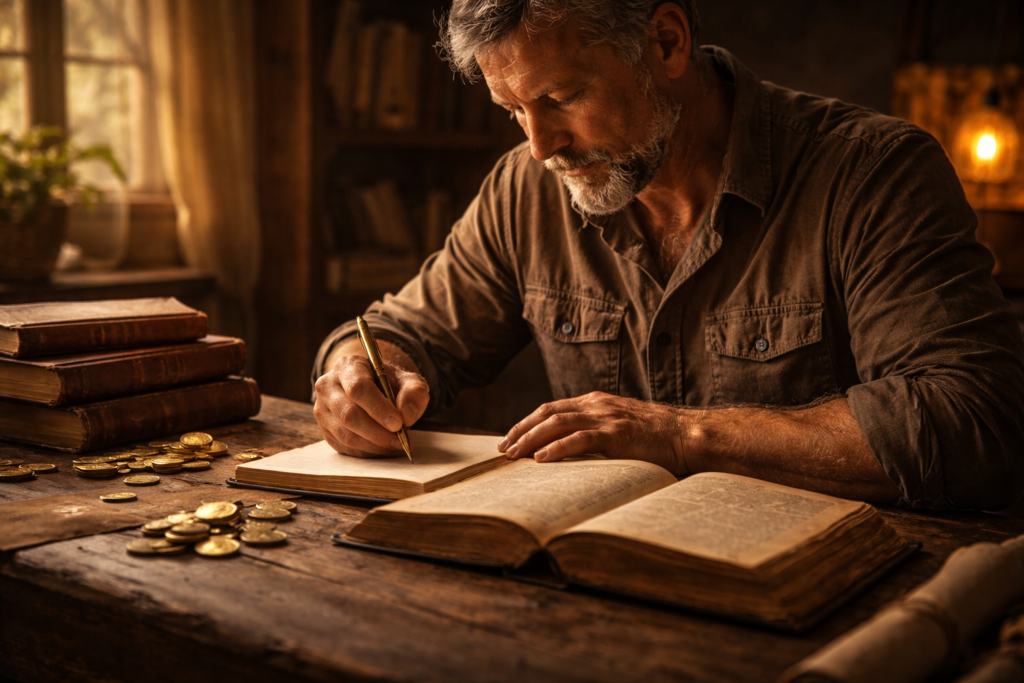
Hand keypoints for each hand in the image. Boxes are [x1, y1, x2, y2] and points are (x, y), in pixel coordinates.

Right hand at [314, 355, 428, 457]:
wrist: (374, 391)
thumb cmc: (390, 384)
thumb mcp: (409, 381)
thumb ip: (414, 392)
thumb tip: (406, 414)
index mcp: (348, 366)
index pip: (358, 388)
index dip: (378, 408)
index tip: (398, 423)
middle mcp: (328, 386)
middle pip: (348, 414)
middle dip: (377, 432)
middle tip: (400, 440)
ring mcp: (322, 410)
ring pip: (345, 434)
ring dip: (374, 445)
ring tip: (396, 445)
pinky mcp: (325, 430)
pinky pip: (344, 447)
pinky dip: (367, 452)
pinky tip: (383, 448)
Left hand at [497, 391, 690, 474]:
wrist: (688, 435)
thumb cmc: (656, 437)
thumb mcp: (619, 427)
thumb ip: (596, 432)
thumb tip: (569, 450)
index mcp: (596, 402)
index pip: (551, 408)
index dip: (527, 422)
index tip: (510, 438)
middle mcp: (597, 405)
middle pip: (548, 413)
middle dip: (521, 430)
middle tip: (503, 449)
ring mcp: (607, 418)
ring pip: (558, 423)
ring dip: (531, 439)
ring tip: (514, 455)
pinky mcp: (618, 435)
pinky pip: (581, 440)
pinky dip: (557, 448)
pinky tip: (541, 459)